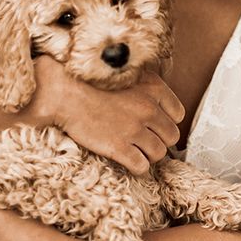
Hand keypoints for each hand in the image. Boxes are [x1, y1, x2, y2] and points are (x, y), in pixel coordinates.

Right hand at [26, 56, 185, 174]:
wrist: (63, 92)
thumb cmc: (90, 81)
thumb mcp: (125, 73)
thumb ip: (145, 86)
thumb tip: (154, 101)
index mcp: (153, 88)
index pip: (177, 114)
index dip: (167, 121)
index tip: (154, 125)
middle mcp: (148, 109)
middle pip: (171, 136)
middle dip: (160, 140)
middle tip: (145, 140)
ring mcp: (135, 129)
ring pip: (159, 153)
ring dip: (149, 155)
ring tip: (136, 151)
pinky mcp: (119, 147)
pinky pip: (142, 166)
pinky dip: (137, 167)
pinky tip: (127, 161)